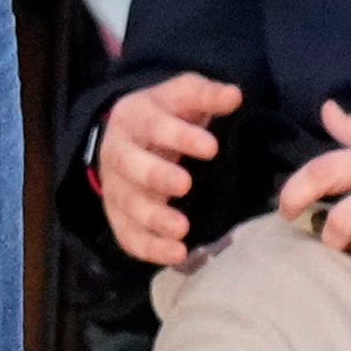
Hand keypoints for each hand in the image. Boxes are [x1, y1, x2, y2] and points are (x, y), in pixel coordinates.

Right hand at [94, 69, 236, 267]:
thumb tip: (235, 95)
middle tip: (185, 185)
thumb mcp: (182, 95)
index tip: (212, 148)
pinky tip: (177, 254)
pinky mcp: (118, 216)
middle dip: (156, 176)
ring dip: (153, 218)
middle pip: (130, 165)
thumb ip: (206, 95)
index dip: (180, 136)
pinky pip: (128, 235)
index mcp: (134, 117)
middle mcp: (117, 151)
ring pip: (127, 204)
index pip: (154, 125)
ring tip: (182, 229)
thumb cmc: (166, 116)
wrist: (129, 137)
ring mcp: (115, 187)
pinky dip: (150, 248)